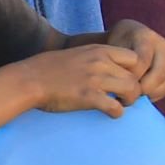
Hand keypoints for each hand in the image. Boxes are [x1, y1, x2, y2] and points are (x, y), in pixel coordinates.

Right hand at [22, 45, 142, 118]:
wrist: (29, 79)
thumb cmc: (50, 68)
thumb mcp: (78, 54)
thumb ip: (97, 59)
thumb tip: (112, 69)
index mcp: (99, 50)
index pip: (134, 57)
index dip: (135, 71)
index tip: (127, 80)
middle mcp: (100, 62)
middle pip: (135, 77)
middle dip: (134, 90)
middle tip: (125, 98)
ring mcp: (95, 79)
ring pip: (131, 90)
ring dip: (129, 101)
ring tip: (120, 105)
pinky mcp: (88, 96)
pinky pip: (115, 107)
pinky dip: (117, 113)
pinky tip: (110, 114)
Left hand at [105, 20, 164, 101]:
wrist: (125, 40)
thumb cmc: (115, 46)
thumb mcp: (111, 50)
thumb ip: (116, 64)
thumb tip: (120, 87)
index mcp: (146, 37)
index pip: (141, 62)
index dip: (131, 77)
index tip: (119, 85)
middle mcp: (162, 45)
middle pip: (159, 74)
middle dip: (143, 89)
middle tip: (128, 97)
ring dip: (151, 93)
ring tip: (135, 96)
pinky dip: (156, 94)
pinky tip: (141, 95)